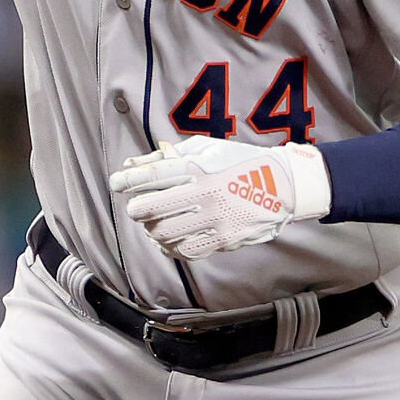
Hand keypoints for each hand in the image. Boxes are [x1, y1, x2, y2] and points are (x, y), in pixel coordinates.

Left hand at [110, 137, 331, 260]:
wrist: (284, 185)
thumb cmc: (238, 161)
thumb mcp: (204, 148)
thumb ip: (167, 156)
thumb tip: (131, 164)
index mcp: (200, 167)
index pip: (153, 176)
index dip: (128, 181)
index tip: (116, 184)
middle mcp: (206, 194)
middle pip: (153, 209)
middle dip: (136, 209)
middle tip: (136, 208)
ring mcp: (217, 219)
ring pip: (165, 233)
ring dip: (151, 230)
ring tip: (152, 224)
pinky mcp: (225, 240)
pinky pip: (186, 251)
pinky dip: (170, 247)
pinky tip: (168, 240)